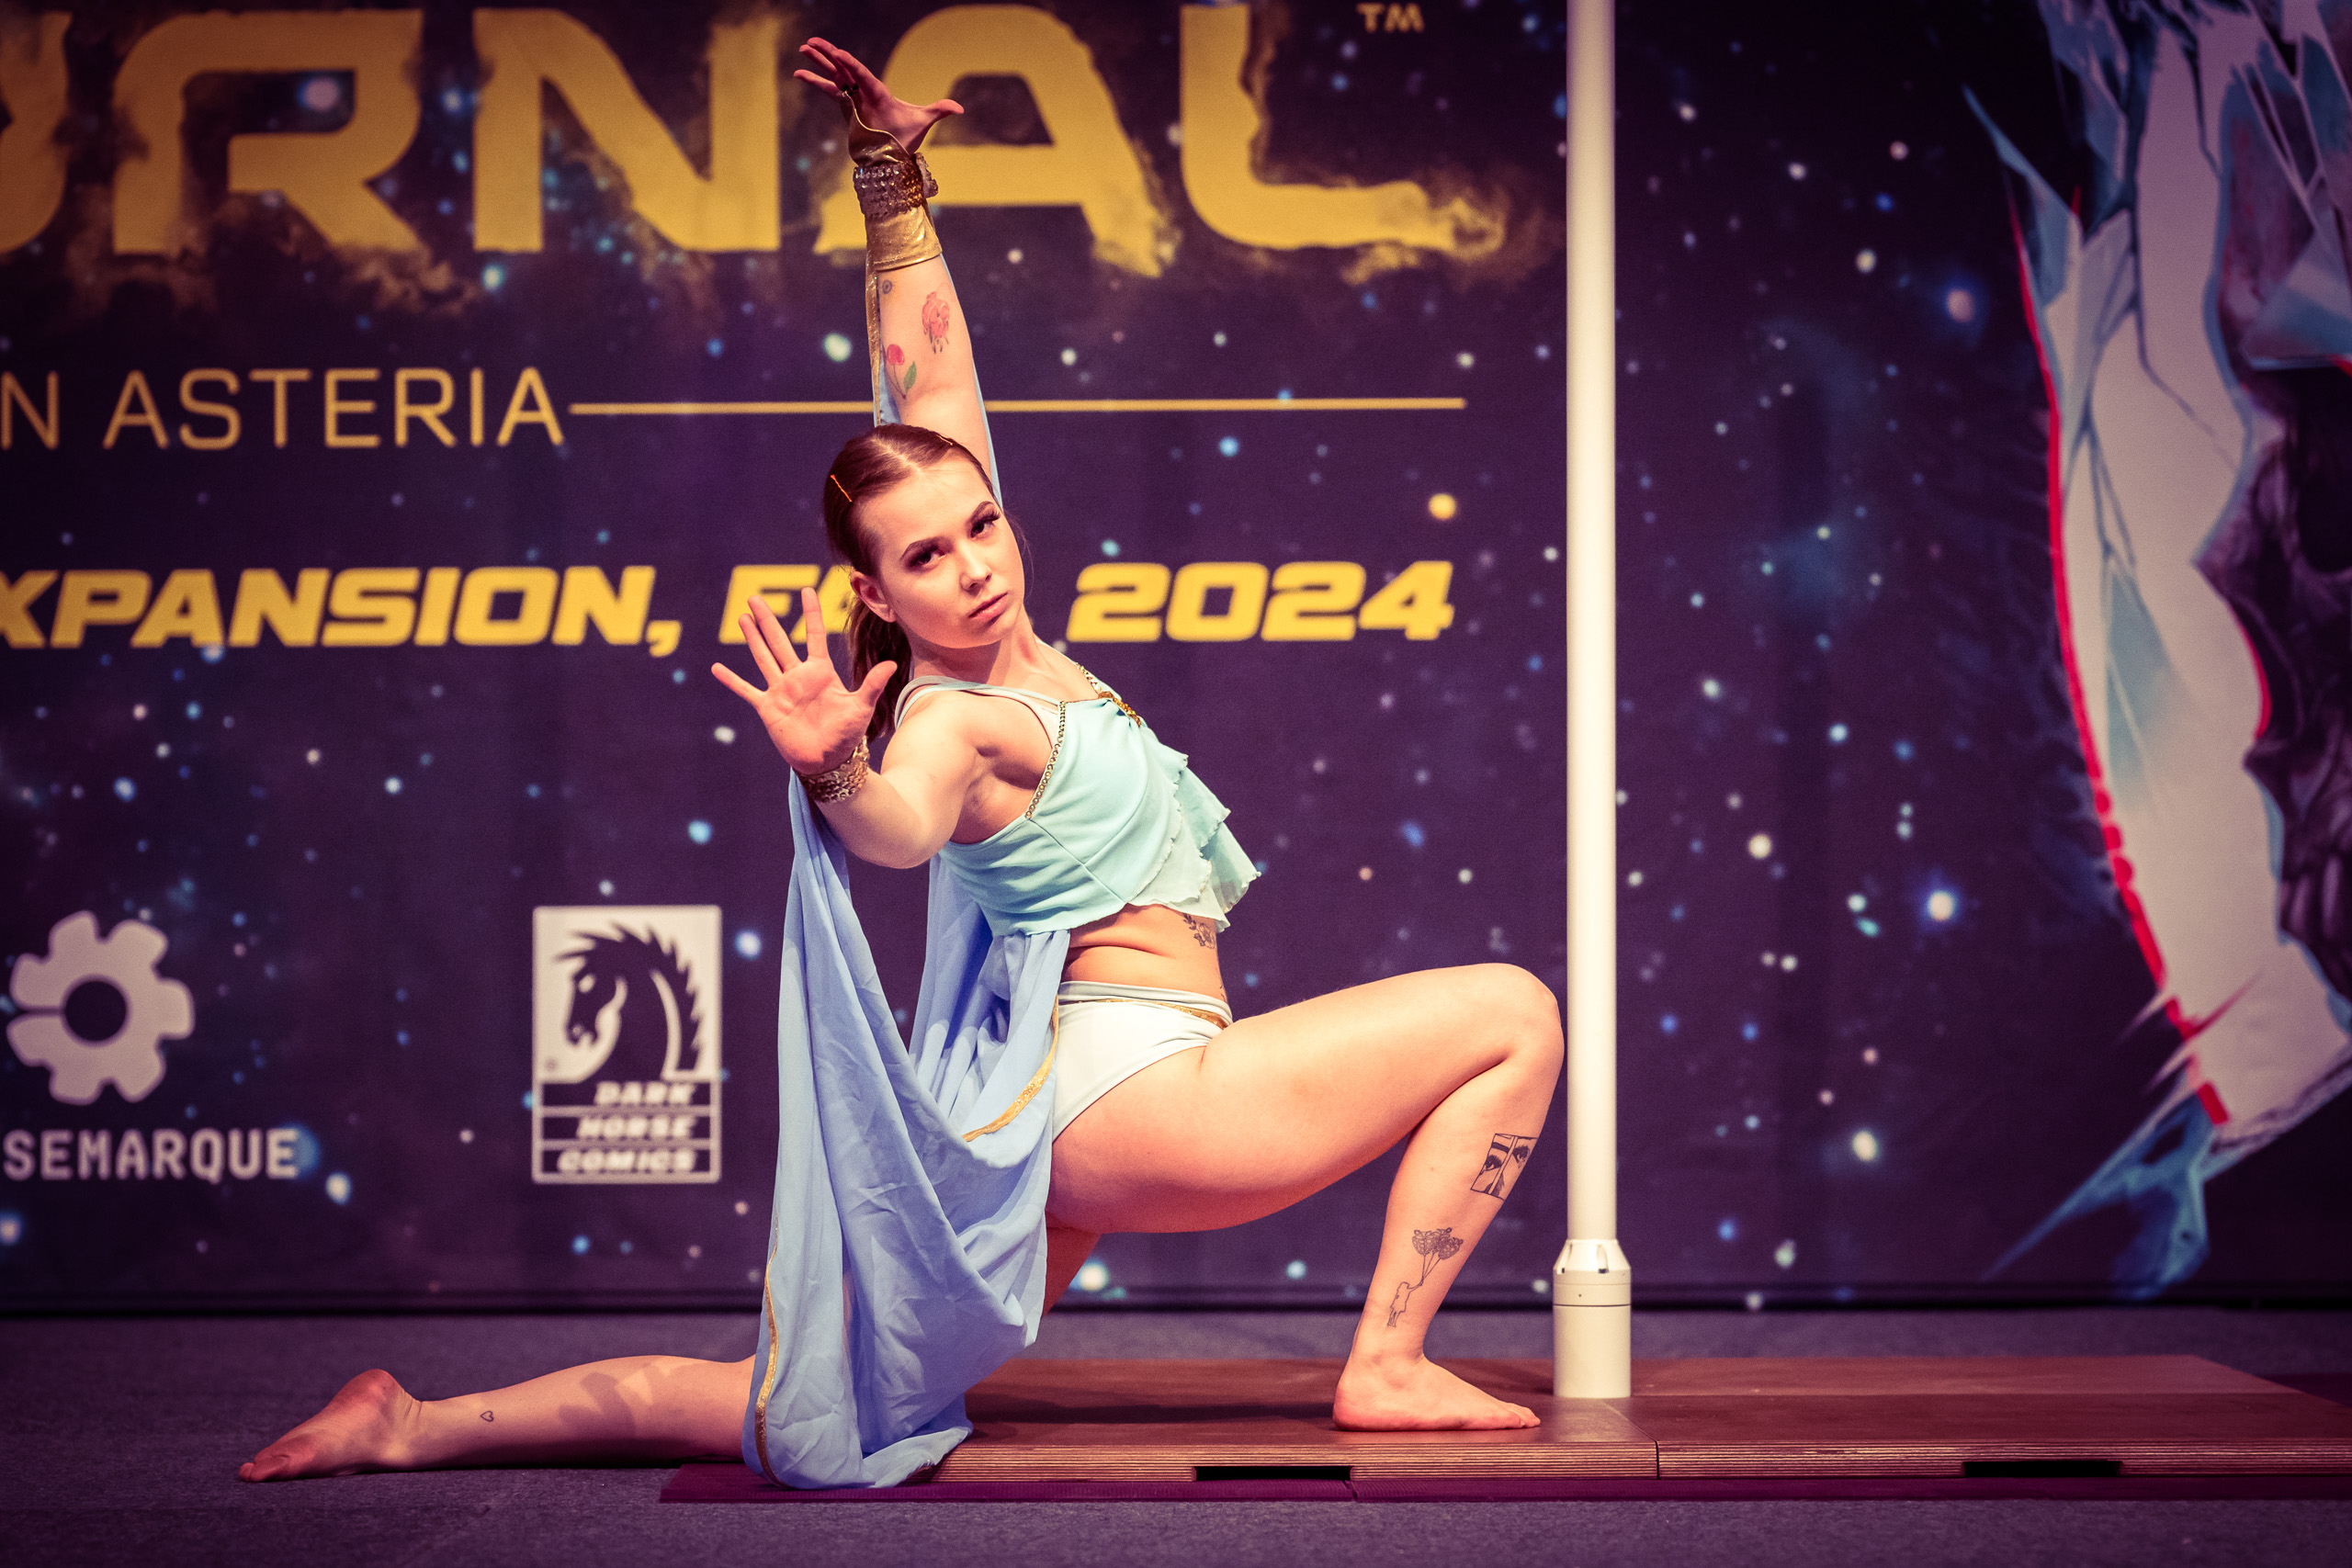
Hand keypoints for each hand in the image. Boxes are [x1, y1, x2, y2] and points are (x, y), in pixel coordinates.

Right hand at [710, 590, 896, 777]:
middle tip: (754, 597)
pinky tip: (716, 668)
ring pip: (763, 658)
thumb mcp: (861, 707)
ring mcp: (781, 691)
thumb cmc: (846, 735)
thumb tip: (892, 664)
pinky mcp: (768, 708)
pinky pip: (746, 691)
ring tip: (742, 617)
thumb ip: (872, 684)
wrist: (828, 762)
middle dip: (767, 619)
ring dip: (752, 639)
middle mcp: (798, 677)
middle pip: (779, 641)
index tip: (807, 590)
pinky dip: (732, 681)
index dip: (811, 613)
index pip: (814, 635)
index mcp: (820, 672)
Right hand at [794, 36, 961, 151]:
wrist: (896, 154)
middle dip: (829, 54)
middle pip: (844, 68)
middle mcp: (864, 91)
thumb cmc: (908, 137)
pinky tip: (799, 74)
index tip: (837, 54)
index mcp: (879, 91)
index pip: (862, 74)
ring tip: (803, 49)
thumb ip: (939, 110)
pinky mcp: (846, 108)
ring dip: (819, 63)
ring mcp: (853, 98)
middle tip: (812, 41)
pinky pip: (829, 92)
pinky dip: (816, 83)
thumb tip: (960, 108)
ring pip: (834, 75)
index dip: (849, 64)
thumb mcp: (924, 120)